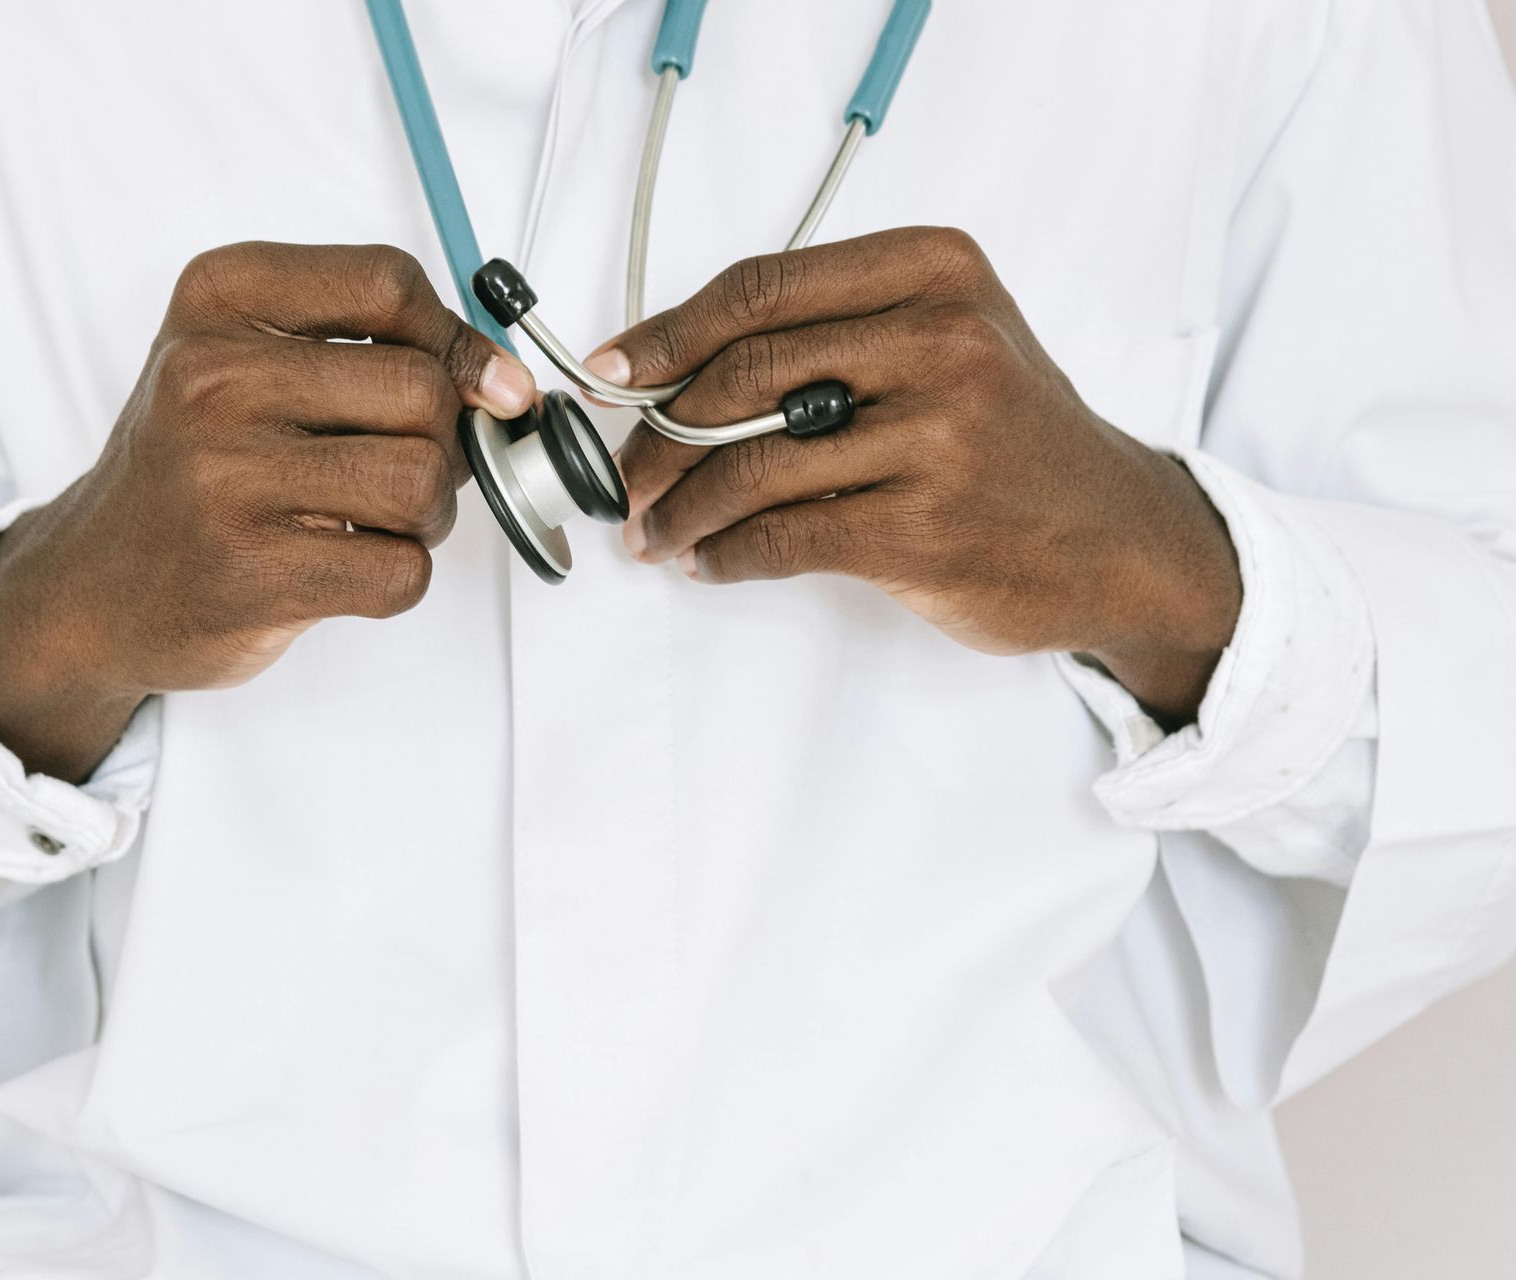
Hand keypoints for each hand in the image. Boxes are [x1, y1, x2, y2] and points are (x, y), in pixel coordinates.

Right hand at [0, 242, 534, 780]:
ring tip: (375, 519)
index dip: (453, 337)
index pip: (387, 280)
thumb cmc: (198, 466)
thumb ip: (376, 345)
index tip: (468, 380)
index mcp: (217, 299)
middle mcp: (210, 378)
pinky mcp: (249, 572)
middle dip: (443, 439)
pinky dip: (398, 576)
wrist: (98, 583)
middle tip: (400, 466)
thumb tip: (506, 384)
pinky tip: (346, 566)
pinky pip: (401, 571)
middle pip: (420, 388)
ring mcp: (224, 478)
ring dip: (428, 514)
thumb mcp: (253, 361)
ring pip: (421, 480)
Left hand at [594, 228, 1240, 725]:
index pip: (762, 288)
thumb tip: (675, 369)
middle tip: (624, 470)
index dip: (667, 333)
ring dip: (678, 507)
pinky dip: (724, 554)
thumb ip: (836, 333)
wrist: (1121, 536)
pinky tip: (707, 560)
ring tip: (652, 528)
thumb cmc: (1015, 436)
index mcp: (937, 272)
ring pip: (751, 466)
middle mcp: (942, 342)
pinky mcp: (924, 529)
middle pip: (742, 374)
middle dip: (659, 432)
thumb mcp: (951, 338)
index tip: (612, 372)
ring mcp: (938, 439)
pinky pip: (782, 538)